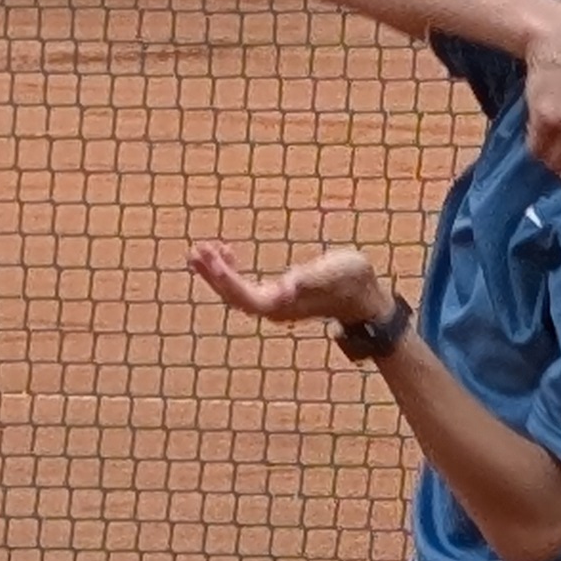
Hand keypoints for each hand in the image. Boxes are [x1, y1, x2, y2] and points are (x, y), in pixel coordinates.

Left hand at [188, 240, 393, 330]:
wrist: (365, 299)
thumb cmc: (352, 282)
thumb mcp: (335, 272)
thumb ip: (311, 278)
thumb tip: (288, 285)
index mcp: (282, 305)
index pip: (243, 295)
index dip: (224, 278)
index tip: (209, 256)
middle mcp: (274, 309)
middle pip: (233, 296)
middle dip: (213, 275)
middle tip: (194, 252)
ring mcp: (275, 305)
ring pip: (236, 293)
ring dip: (217, 273)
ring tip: (200, 251)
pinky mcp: (278, 298)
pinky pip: (245, 288)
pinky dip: (232, 271)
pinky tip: (226, 252)